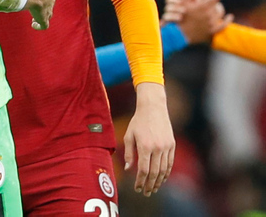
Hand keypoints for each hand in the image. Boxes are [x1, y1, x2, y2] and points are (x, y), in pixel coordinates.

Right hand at [25, 0, 54, 29]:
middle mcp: (51, 0)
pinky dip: (39, 26)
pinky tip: (34, 25)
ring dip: (42, 15)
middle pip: (49, 4)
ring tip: (35, 18)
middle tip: (35, 7)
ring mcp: (48, 10)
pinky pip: (44, 25)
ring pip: (48, 14)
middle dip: (43, 6)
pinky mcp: (44, 18)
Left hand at [123, 82, 174, 196]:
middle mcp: (157, 148)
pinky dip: (166, 173)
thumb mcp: (129, 135)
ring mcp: (166, 147)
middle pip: (155, 173)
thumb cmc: (138, 122)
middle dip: (150, 185)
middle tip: (146, 193)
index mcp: (145, 146)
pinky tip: (161, 178)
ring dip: (159, 181)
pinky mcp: (172, 145)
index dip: (140, 181)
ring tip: (153, 188)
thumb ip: (129, 153)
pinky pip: (170, 163)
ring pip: (164, 169)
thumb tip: (128, 169)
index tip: (137, 188)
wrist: (153, 108)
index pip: (144, 170)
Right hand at [166, 0, 232, 43]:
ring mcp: (211, 23)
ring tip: (218, 7)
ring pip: (220, 14)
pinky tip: (230, 17)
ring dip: (220, 10)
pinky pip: (223, 25)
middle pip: (218, 5)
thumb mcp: (183, 2)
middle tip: (214, 0)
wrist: (179, 34)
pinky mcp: (211, 31)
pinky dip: (227, 21)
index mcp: (203, 6)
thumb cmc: (180, 17)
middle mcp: (209, 15)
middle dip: (216, 2)